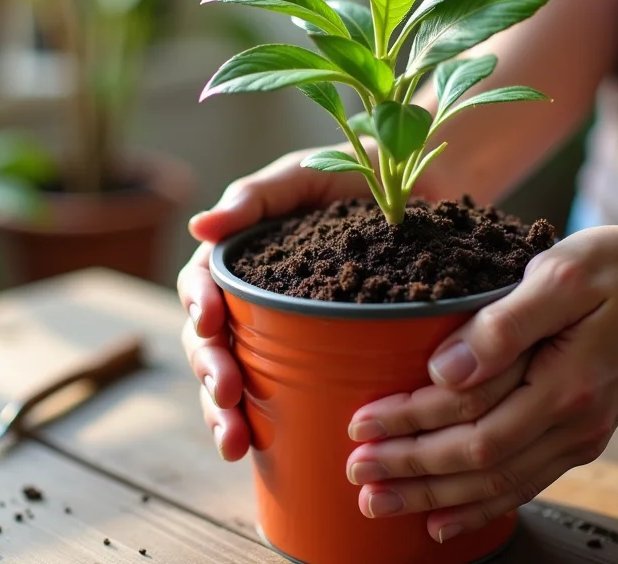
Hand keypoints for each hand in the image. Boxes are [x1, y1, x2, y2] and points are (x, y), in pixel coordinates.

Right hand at [179, 147, 397, 460]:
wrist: (421, 184)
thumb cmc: (354, 167)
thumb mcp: (304, 173)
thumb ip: (256, 196)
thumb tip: (197, 226)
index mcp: (242, 256)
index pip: (201, 288)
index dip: (198, 310)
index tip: (210, 327)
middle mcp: (255, 298)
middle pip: (213, 345)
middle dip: (210, 378)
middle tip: (225, 402)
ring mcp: (287, 330)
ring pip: (242, 378)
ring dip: (226, 413)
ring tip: (235, 443)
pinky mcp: (324, 353)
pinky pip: (292, 391)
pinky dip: (274, 424)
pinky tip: (269, 451)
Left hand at [344, 223, 617, 542]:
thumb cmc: (617, 267)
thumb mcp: (562, 273)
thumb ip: (505, 323)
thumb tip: (445, 369)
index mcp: (567, 381)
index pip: (472, 418)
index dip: (411, 425)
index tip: (361, 423)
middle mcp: (575, 422)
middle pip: (478, 463)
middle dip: (411, 470)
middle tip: (356, 474)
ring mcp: (580, 436)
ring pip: (498, 484)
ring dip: (434, 497)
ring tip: (379, 503)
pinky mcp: (580, 438)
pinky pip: (524, 485)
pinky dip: (480, 507)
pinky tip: (443, 520)